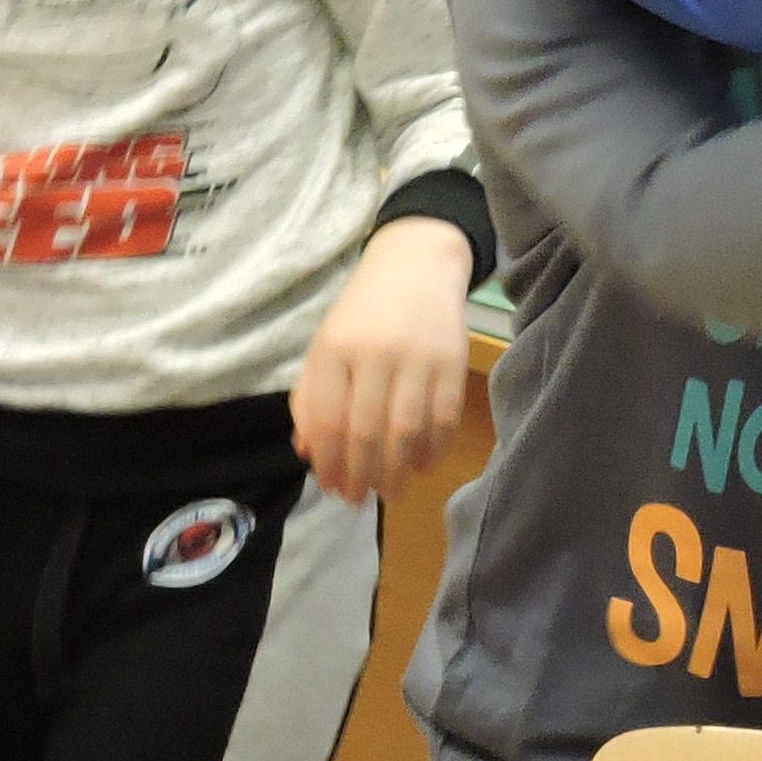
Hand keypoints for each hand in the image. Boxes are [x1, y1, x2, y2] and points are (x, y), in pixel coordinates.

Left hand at [297, 213, 475, 502]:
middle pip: (365, 432)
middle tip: (359, 498)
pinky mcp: (452, 362)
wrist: (417, 261)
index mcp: (334, 349)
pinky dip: (433, 450)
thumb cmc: (364, 311)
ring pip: (405, 432)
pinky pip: (443, 419)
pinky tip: (422, 465)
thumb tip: (309, 452)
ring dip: (396, 471)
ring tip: (391, 490)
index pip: (325, 419)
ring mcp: (417, 358)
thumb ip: (312, 396)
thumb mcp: (326, 344)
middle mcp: (373, 353)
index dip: (327, 462)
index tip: (331, 486)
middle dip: (361, 476)